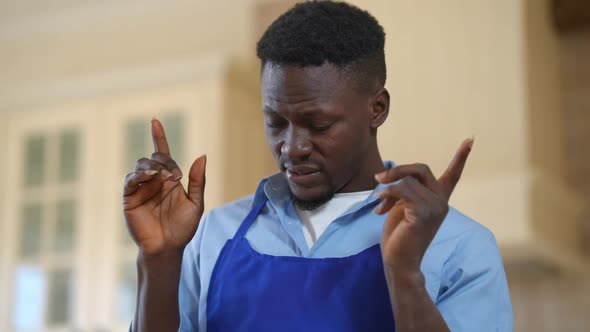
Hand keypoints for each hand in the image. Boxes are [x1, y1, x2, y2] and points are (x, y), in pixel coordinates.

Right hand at [123, 118, 206, 255]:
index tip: (155, 121)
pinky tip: (149, 178)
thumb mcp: (196, 203)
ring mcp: (141, 188)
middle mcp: (154, 181)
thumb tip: (202, 155)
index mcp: (169, 179)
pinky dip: (138, 176)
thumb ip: (198, 181)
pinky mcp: (130, 198)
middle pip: (154, 158)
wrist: (168, 247)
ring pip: (141, 166)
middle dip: (165, 161)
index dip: (158, 137)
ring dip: (152, 167)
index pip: (163, 153)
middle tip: (175, 176)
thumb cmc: (182, 228)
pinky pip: (130, 181)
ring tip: (162, 177)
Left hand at [374, 138, 472, 271]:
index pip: (453, 174)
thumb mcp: (402, 206)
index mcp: (439, 199)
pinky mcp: (424, 213)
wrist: (399, 260)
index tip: (471, 139)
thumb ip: (404, 189)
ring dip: (388, 186)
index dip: (461, 157)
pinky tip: (379, 206)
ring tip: (378, 200)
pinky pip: (403, 190)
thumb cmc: (399, 235)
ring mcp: (436, 207)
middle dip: (398, 170)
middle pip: (421, 169)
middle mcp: (442, 202)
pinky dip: (388, 194)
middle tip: (379, 178)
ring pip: (408, 180)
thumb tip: (389, 177)